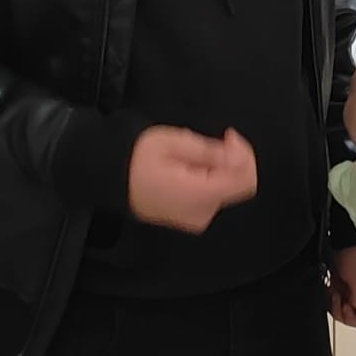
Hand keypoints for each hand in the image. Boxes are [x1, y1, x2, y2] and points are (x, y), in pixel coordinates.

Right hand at [127, 126, 256, 229]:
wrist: (110, 179)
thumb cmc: (134, 160)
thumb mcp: (173, 143)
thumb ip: (209, 151)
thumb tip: (235, 156)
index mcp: (198, 195)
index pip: (244, 180)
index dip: (243, 155)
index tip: (229, 137)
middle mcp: (200, 213)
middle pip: (238, 185)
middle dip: (232, 159)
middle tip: (217, 140)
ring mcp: (196, 218)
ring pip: (227, 189)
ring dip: (221, 167)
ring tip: (195, 155)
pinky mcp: (191, 218)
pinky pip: (213, 196)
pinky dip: (211, 178)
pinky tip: (193, 167)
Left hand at [328, 247, 355, 329]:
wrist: (346, 238)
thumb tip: (354, 310)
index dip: (351, 317)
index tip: (344, 305)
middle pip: (352, 316)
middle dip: (340, 308)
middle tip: (336, 296)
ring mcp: (355, 289)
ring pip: (342, 307)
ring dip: (333, 301)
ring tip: (332, 289)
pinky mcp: (345, 283)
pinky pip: (336, 298)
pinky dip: (330, 294)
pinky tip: (330, 286)